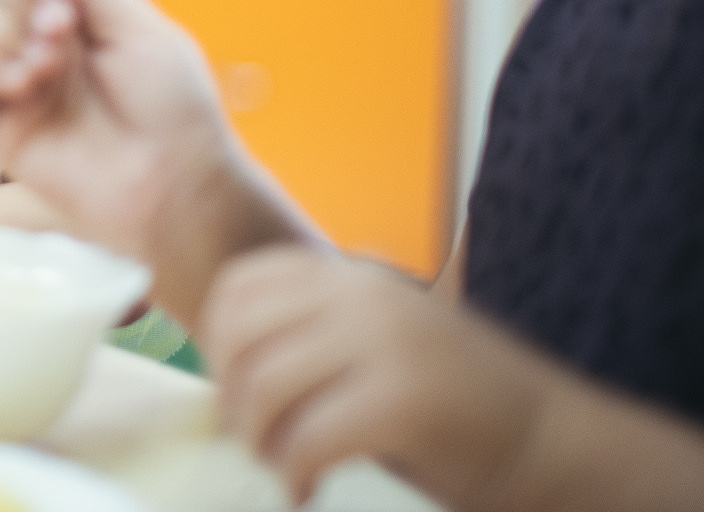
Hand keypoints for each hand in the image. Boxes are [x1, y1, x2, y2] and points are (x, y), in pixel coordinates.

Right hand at [0, 0, 310, 321]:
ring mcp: (22, 98)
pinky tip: (19, 81)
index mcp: (83, 33)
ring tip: (46, 62)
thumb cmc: (174, 107)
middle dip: (23, 9)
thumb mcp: (142, 31)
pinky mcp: (3, 136)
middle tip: (60, 26)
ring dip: (1, 39)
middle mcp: (47, 61)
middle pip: (0, 10)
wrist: (177, 182)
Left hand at [203, 246, 553, 507]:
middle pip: (242, 334)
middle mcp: (364, 296)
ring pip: (267, 385)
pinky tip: (305, 491)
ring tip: (282, 465)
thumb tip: (223, 364)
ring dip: (259, 439)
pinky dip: (293, 472)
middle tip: (252, 438)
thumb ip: (312, 335)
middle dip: (231, 396)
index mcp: (352, 276)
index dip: (216, 342)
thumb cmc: (454, 402)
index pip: (241, 286)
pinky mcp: (403, 401)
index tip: (232, 388)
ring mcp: (385, 343)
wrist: (552, 438)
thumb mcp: (376, 340)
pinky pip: (308, 437)